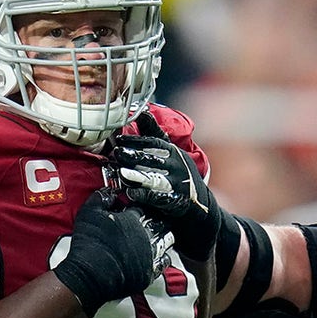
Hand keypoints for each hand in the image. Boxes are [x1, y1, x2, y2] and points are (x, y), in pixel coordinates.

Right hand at [53, 188, 173, 316]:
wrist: (92, 274)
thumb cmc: (89, 244)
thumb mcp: (89, 213)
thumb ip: (99, 199)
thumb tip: (107, 193)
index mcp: (132, 218)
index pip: (142, 208)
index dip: (140, 207)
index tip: (137, 209)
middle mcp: (144, 234)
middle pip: (159, 222)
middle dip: (157, 221)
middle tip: (154, 221)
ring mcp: (149, 253)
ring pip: (166, 240)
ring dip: (164, 237)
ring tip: (160, 236)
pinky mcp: (149, 271)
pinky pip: (164, 262)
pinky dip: (163, 258)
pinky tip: (159, 257)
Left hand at [109, 112, 217, 260]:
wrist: (200, 206)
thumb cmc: (178, 175)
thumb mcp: (170, 153)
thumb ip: (154, 134)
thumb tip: (140, 111)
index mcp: (173, 152)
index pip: (154, 143)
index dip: (136, 140)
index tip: (119, 139)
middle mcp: (178, 165)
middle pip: (152, 159)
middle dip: (133, 155)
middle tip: (116, 153)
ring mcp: (178, 183)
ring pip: (154, 177)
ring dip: (137, 175)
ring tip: (121, 172)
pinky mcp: (177, 201)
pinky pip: (158, 197)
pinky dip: (144, 195)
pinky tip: (131, 194)